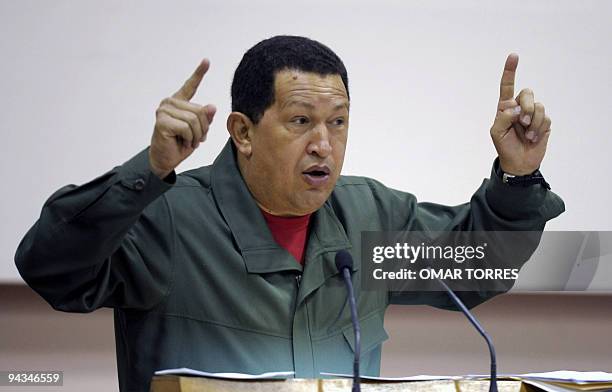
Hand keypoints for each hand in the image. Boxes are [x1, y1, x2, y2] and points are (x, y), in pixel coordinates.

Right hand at [149, 59, 216, 178]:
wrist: (166, 159)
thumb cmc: (181, 144)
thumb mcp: (199, 130)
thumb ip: (205, 118)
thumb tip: (211, 107)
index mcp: (179, 102)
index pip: (190, 85)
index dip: (199, 73)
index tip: (206, 61)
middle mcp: (170, 103)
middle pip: (200, 111)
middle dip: (203, 128)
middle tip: (195, 138)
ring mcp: (164, 110)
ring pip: (194, 120)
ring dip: (196, 135)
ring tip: (188, 141)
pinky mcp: (162, 121)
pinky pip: (186, 128)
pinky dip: (189, 138)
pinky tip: (182, 142)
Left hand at [490, 54, 551, 175]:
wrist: (519, 162)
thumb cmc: (504, 146)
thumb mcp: (496, 132)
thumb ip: (504, 117)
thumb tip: (517, 108)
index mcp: (505, 107)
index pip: (507, 86)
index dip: (510, 71)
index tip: (514, 56)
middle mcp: (520, 107)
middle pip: (527, 93)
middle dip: (526, 107)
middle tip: (522, 123)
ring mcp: (533, 114)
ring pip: (538, 106)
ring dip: (532, 122)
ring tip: (526, 135)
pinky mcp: (544, 122)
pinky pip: (545, 118)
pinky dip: (538, 129)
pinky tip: (533, 138)